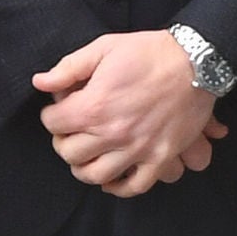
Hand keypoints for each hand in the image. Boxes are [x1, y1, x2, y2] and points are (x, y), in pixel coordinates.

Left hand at [34, 32, 227, 196]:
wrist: (196, 63)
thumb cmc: (149, 52)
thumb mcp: (105, 48)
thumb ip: (69, 67)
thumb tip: (40, 82)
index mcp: (95, 106)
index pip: (52, 124)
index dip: (51, 115)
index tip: (60, 109)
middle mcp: (113, 133)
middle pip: (69, 153)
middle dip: (63, 141)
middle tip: (71, 132)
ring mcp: (138, 149)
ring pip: (95, 176)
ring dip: (84, 167)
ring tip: (87, 155)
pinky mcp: (160, 158)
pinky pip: (134, 186)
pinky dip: (118, 187)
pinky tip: (111, 178)